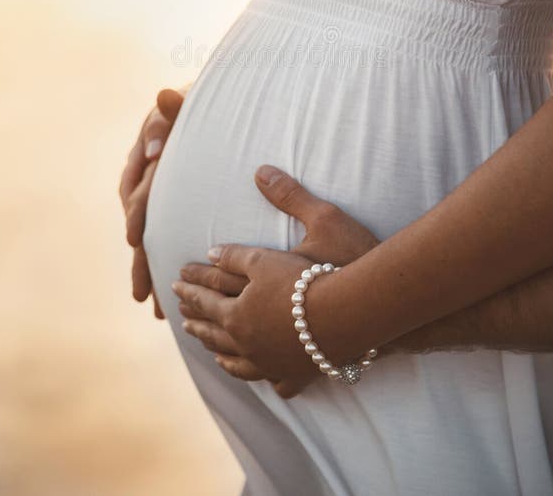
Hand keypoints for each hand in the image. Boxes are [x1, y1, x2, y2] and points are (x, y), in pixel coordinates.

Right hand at [119, 86, 188, 316]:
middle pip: (141, 226)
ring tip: (156, 309)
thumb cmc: (195, 104)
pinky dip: (165, 264)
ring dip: (151, 273)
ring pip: (150, 240)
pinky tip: (171, 293)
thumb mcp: (184, 102)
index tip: (135, 238)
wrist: (204, 109)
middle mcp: (145, 181)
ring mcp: (156, 196)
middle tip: (142, 293)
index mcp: (145, 158)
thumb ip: (174, 106)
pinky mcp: (169, 208)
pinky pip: (164, 239)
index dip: (137, 212)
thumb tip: (161, 108)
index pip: (138, 187)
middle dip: (141, 262)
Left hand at [172, 166, 379, 396]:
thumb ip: (287, 197)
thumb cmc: (349, 261)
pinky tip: (247, 370)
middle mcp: (253, 337)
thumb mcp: (318, 219)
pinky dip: (251, 372)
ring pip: (234, 356)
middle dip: (196, 315)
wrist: (376, 310)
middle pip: (216, 325)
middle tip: (179, 312)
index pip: (211, 289)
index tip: (176, 279)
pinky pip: (267, 378)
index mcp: (246, 304)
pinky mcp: (300, 372)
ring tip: (205, 342)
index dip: (193, 282)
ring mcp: (275, 359)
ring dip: (215, 345)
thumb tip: (260, 172)